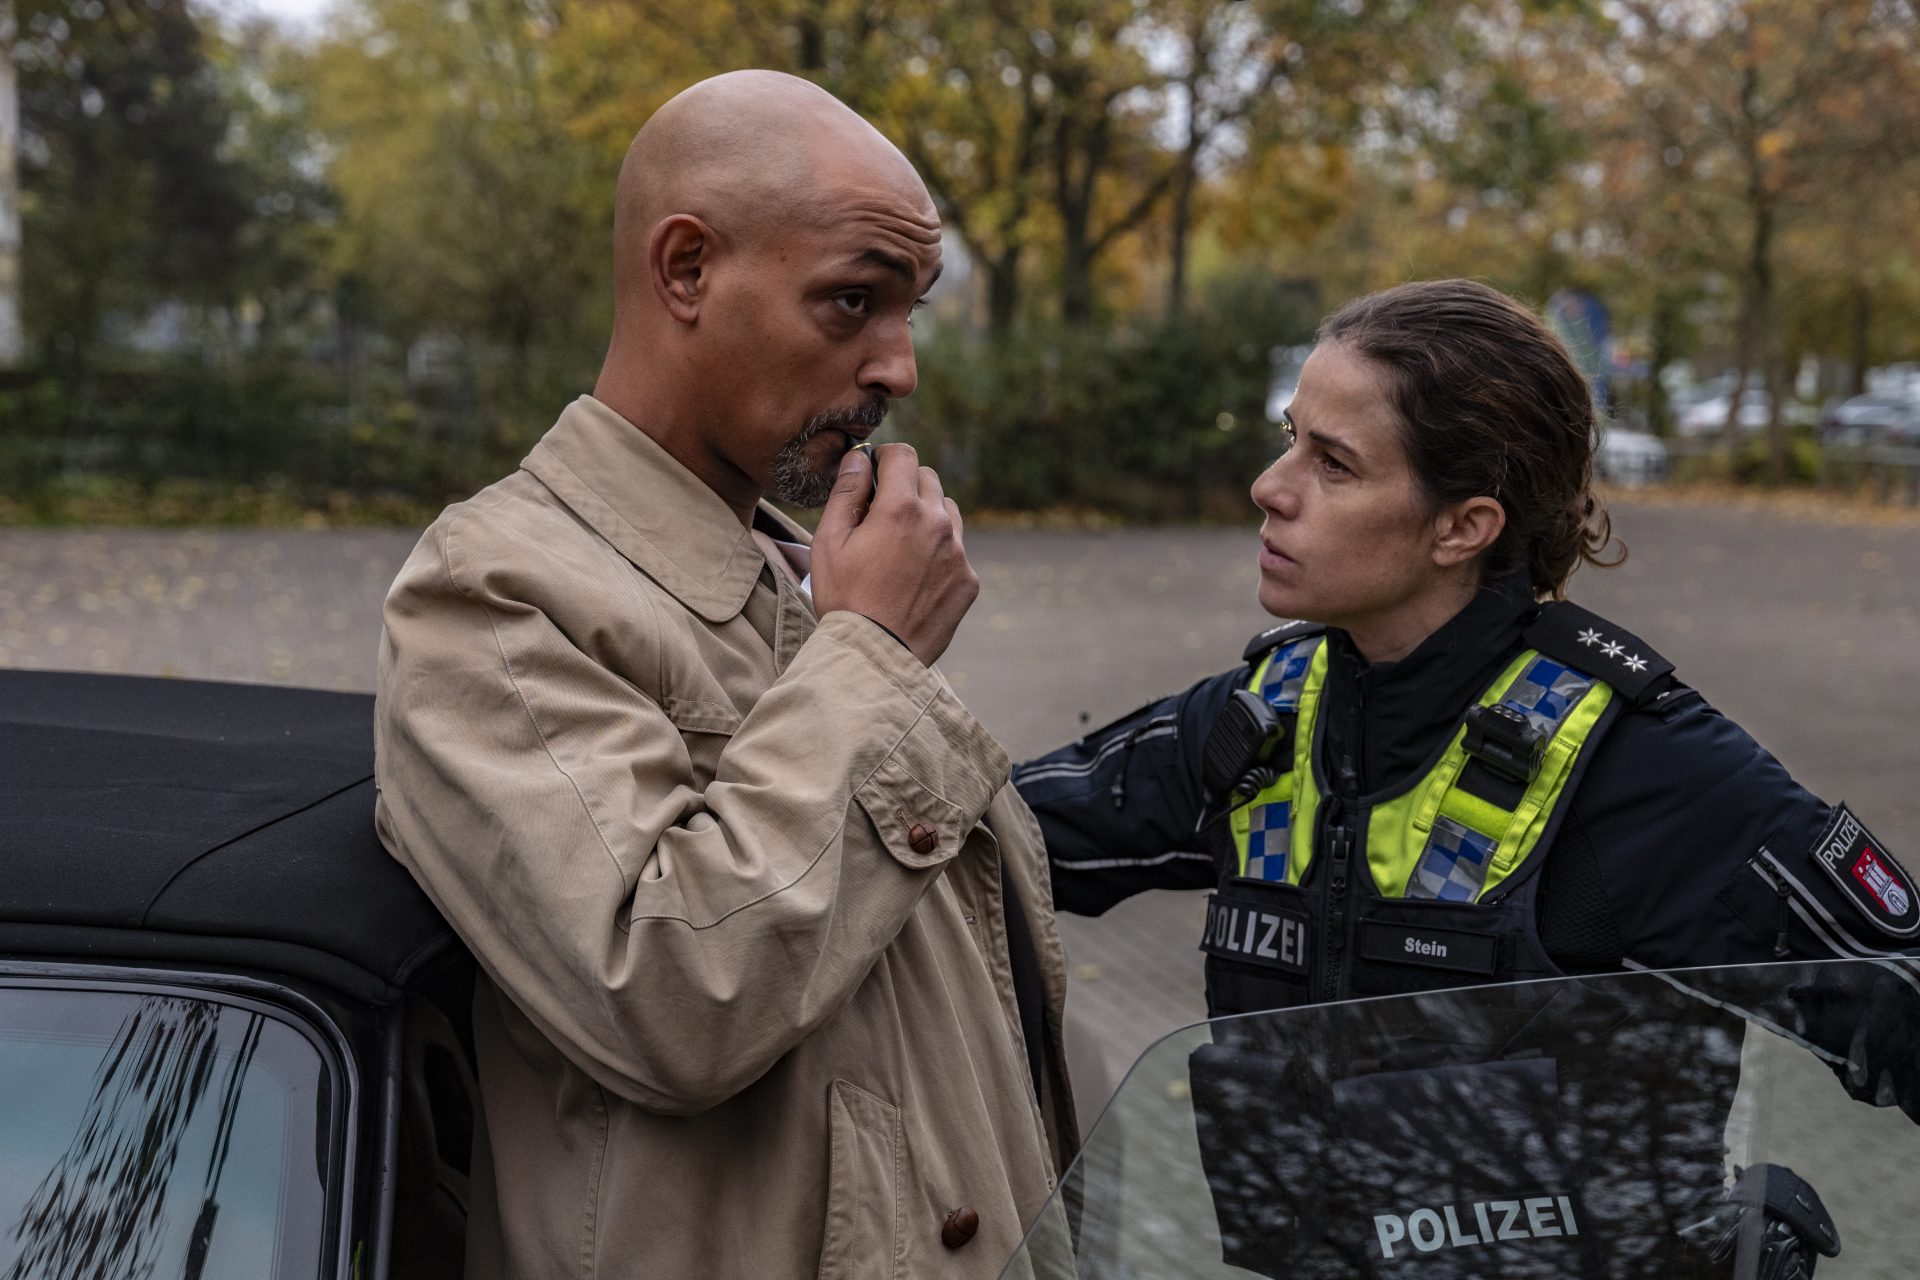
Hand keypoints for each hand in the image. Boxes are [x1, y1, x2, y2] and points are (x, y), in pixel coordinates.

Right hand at [810, 443, 977, 665]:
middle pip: (929, 479)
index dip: (885, 457)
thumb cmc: (844, 599)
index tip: (875, 471)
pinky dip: (940, 553)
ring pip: (948, 512)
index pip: (904, 455)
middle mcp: (937, 524)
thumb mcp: (829, 542)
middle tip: (883, 512)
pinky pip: (957, 550)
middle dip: (905, 485)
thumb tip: (859, 459)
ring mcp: (958, 553)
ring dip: (928, 516)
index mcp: (900, 508)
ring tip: (901, 545)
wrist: (874, 657)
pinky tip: (915, 577)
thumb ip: (846, 493)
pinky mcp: (968, 580)